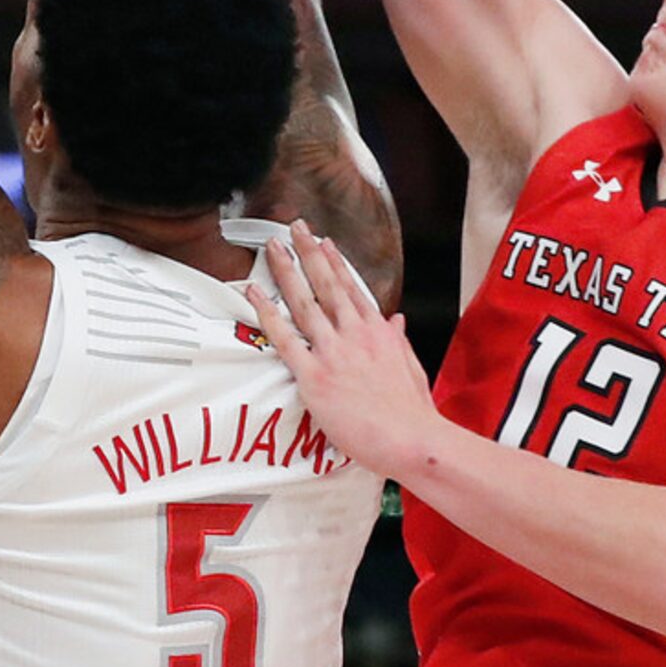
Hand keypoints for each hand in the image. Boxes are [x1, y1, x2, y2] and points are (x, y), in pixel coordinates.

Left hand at [247, 219, 437, 479]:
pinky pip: (284, 338)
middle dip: (309, 252)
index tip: (324, 243)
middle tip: (294, 228)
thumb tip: (396, 319)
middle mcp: (354, 333)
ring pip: (303, 302)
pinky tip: (254, 293)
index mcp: (378, 332)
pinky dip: (267, 313)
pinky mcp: (314, 376)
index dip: (335, 263)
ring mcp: (333, 352)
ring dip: (286, 271)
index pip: (352, 288)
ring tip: (272, 248)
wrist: (411, 438)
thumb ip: (398, 340)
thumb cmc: (411, 412)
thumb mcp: (410, 367)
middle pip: (326, 284)